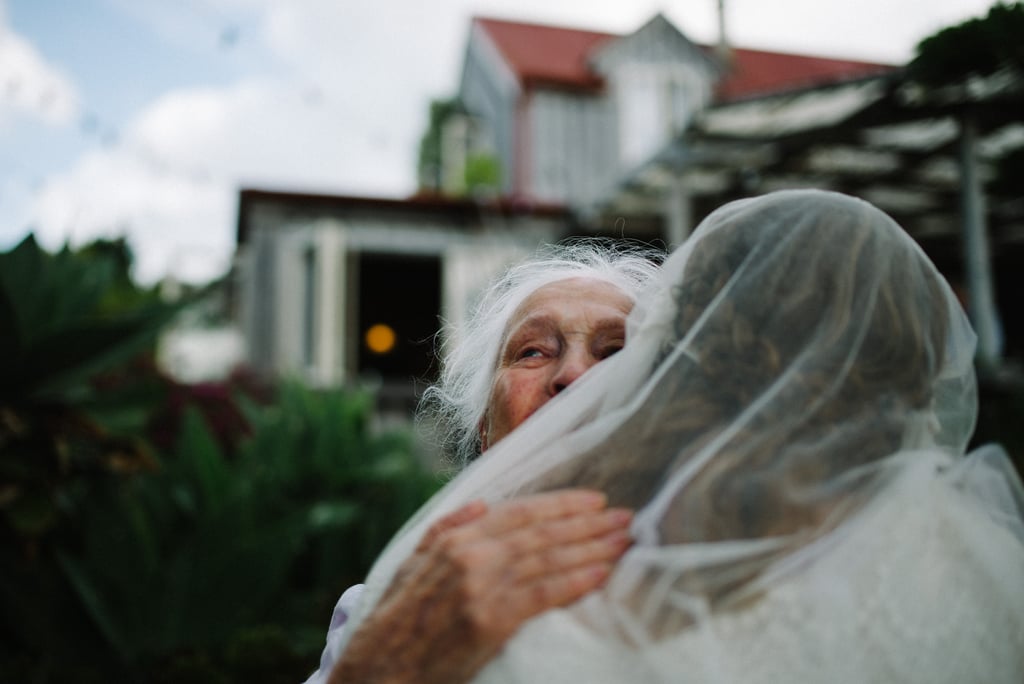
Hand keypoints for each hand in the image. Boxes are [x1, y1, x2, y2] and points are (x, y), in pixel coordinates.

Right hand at [328, 489, 632, 683]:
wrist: (384, 664)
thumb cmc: (400, 615)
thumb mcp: (413, 560)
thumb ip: (447, 527)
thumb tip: (481, 503)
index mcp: (457, 538)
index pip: (521, 511)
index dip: (562, 504)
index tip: (596, 501)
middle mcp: (472, 555)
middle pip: (543, 532)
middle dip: (589, 524)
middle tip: (626, 518)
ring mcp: (482, 587)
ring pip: (549, 559)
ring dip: (592, 548)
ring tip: (622, 542)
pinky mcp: (491, 621)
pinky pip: (543, 595)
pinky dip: (575, 581)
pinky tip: (601, 573)